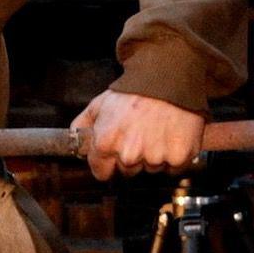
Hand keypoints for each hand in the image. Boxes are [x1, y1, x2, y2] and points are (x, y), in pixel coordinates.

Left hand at [73, 91, 206, 180]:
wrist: (168, 79)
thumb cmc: (135, 91)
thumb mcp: (100, 103)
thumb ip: (83, 123)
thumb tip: (75, 137)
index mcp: (106, 143)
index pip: (101, 173)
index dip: (107, 164)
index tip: (113, 157)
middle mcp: (129, 155)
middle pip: (128, 171)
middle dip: (132, 157)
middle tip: (140, 134)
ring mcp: (155, 158)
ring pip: (151, 168)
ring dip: (154, 156)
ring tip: (157, 132)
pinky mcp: (178, 157)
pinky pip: (174, 167)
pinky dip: (174, 156)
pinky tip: (171, 137)